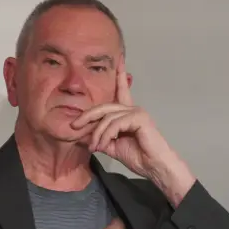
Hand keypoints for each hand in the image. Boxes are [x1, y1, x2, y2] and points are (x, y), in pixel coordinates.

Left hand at [71, 56, 196, 205]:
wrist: (155, 167)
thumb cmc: (139, 157)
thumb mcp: (113, 146)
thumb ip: (101, 138)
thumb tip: (83, 136)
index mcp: (127, 114)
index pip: (121, 91)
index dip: (119, 76)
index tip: (118, 60)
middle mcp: (132, 109)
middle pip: (104, 107)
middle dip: (87, 116)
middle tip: (74, 126)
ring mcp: (136, 112)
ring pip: (107, 118)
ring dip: (97, 134)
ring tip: (94, 147)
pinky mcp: (139, 118)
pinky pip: (115, 124)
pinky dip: (106, 135)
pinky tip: (103, 145)